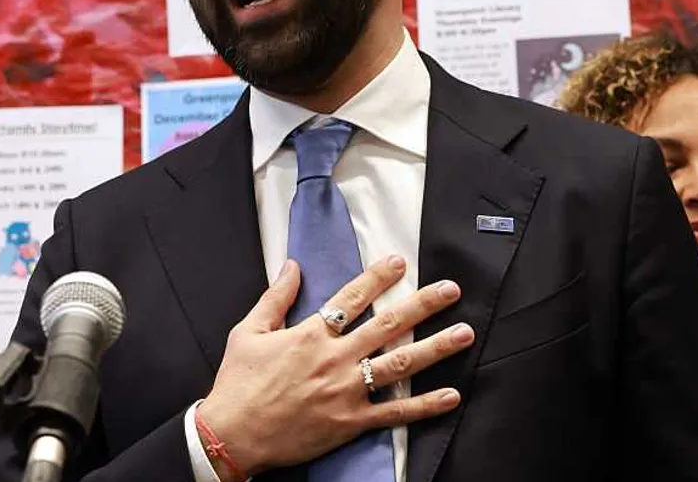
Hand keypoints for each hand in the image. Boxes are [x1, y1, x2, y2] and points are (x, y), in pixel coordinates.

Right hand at [196, 256, 472, 477]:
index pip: (352, 298)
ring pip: (399, 364)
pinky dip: (425, 406)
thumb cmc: (238, 383)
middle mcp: (334, 358)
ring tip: (464, 333)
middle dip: (423, 305)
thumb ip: (275, 297)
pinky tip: (451, 395)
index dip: (378, 277)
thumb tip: (293, 265)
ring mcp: (346, 391)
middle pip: (388, 326)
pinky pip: (395, 413)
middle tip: (451, 290)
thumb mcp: (248, 331)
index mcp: (311, 334)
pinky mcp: (350, 422)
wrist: (233, 435)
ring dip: (435, 348)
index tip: (401, 262)